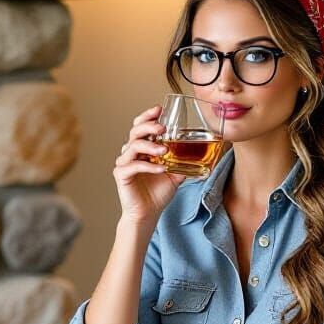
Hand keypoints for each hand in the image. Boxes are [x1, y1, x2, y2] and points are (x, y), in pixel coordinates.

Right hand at [113, 105, 185, 224]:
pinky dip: (147, 166)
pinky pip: (133, 166)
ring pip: (133, 146)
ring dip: (150, 146)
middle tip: (162, 128)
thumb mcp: (175, 175)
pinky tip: (160, 168)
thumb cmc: (157, 194)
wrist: (148, 214)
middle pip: (135, 131)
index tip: (159, 109)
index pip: (141, 126)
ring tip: (164, 150)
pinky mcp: (121, 175)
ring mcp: (125, 163)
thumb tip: (202, 154)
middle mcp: (131, 153)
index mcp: (142, 149)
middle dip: (148, 126)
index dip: (148, 116)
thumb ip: (183, 162)